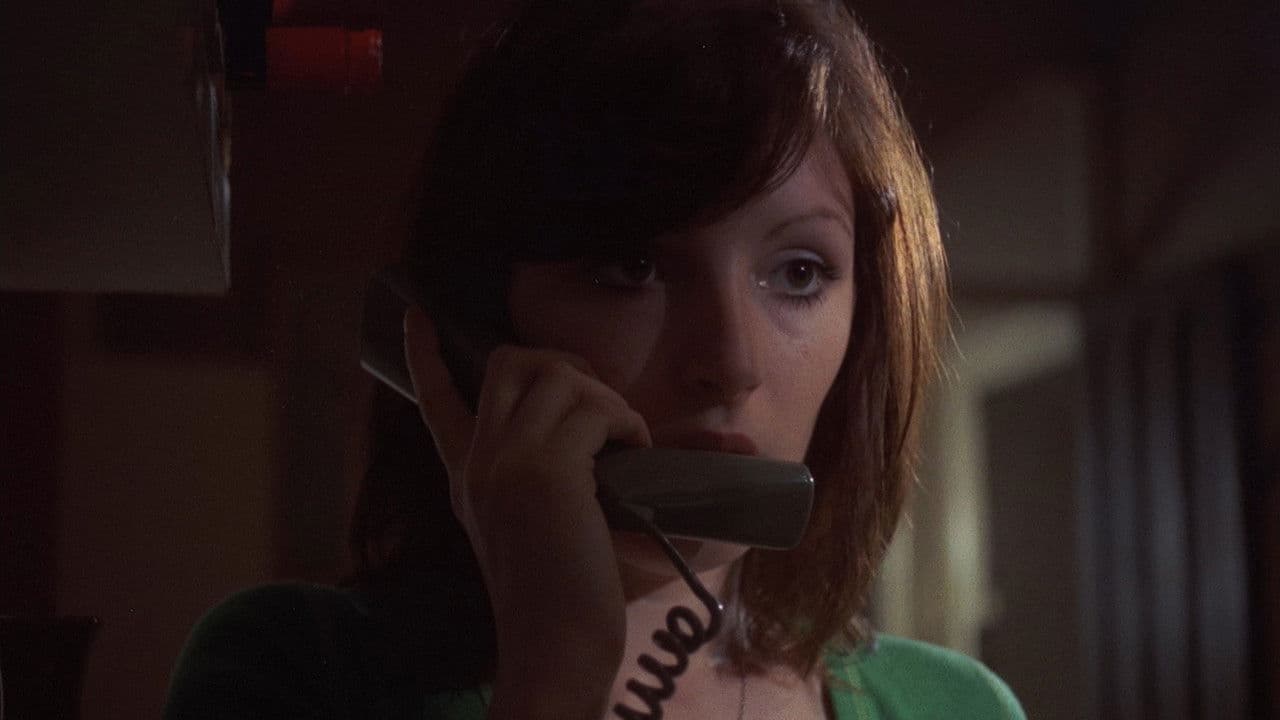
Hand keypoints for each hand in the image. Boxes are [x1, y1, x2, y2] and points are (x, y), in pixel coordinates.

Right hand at [404, 307, 650, 718]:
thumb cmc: (556, 596)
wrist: (553, 643)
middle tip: (596, 404)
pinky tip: (636, 452)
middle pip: (508, 362)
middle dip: (562, 364)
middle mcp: (478, 462)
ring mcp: (508, 461)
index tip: (418, 317)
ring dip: (605, 397)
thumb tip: (582, 434)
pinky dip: (627, 422)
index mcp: (466, 477)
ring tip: (624, 439)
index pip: (436, 401)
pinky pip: (596, 409)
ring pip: (559, 375)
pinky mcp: (547, 471)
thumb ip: (534, 479)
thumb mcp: (526, 529)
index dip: (424, 356)